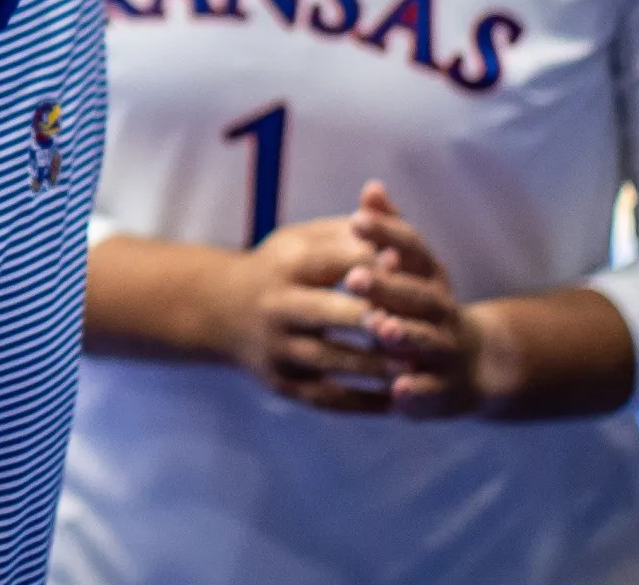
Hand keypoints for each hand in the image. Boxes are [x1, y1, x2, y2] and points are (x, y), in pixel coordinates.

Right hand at [199, 191, 399, 411]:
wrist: (220, 310)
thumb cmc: (281, 267)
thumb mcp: (303, 240)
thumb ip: (350, 235)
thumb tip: (398, 243)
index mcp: (287, 264)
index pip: (338, 264)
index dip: (377, 269)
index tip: (417, 276)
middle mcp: (278, 305)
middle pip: (332, 313)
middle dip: (374, 321)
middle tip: (418, 329)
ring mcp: (276, 347)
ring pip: (331, 360)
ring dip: (374, 367)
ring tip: (414, 368)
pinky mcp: (279, 381)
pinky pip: (324, 397)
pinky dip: (360, 403)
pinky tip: (394, 403)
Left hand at [342, 181, 485, 417]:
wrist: (473, 362)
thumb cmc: (423, 306)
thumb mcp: (412, 267)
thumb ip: (389, 229)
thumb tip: (371, 186)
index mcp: (430, 277)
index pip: (412, 248)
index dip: (386, 234)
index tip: (355, 219)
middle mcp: (442, 310)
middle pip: (417, 295)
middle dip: (387, 286)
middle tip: (354, 278)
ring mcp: (445, 348)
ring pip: (426, 340)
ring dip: (404, 334)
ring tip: (379, 327)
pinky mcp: (443, 387)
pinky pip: (432, 389)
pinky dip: (417, 390)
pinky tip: (398, 389)